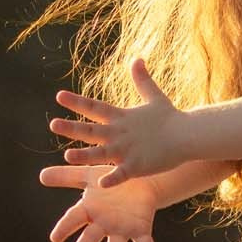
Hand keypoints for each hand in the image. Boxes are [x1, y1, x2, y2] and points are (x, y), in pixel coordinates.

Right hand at [36, 161, 159, 241]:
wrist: (140, 180)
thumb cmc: (110, 181)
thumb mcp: (89, 175)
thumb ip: (66, 176)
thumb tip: (41, 175)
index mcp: (90, 211)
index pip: (74, 219)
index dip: (65, 228)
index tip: (55, 238)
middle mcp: (104, 224)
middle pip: (91, 238)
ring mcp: (122, 229)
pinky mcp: (141, 230)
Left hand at [51, 59, 191, 185]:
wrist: (189, 135)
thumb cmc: (171, 118)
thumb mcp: (154, 97)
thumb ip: (142, 80)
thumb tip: (137, 58)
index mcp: (121, 118)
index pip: (95, 107)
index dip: (77, 102)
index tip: (59, 96)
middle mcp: (120, 133)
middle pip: (91, 130)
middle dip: (72, 128)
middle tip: (52, 124)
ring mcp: (128, 150)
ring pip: (102, 153)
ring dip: (85, 155)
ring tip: (68, 156)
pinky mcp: (138, 165)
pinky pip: (122, 174)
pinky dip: (112, 178)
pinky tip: (100, 183)